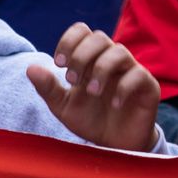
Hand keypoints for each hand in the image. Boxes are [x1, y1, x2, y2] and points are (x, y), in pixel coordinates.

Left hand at [27, 22, 160, 151]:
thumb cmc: (90, 120)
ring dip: (101, 69)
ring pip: (118, 52)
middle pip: (99, 37)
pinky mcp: (148, 87)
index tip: (59, 63)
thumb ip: (48, 88)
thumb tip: (30, 68)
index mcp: (91, 59)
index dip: (69, 41)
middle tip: (72, 80)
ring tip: (91, 92)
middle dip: (82, 56)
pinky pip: (138, 75)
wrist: (114, 146)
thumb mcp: (63, 107)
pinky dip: (123, 87)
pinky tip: (114, 104)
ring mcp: (131, 71)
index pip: (82, 31)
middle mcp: (111, 60)